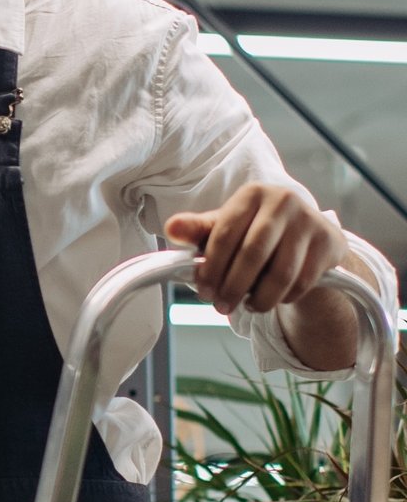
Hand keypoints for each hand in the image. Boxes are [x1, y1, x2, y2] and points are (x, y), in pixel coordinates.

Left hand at [163, 184, 347, 314]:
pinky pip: (302, 282)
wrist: (306, 239)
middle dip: (232, 287)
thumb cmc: (255, 233)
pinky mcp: (330, 242)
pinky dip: (283, 298)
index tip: (203, 291)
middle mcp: (283, 200)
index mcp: (252, 194)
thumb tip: (172, 228)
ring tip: (248, 307)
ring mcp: (309, 221)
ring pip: (280, 274)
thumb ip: (198, 231)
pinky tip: (273, 298)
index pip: (224, 234)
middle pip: (252, 254)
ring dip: (259, 299)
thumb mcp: (224, 229)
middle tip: (221, 306)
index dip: (211, 267)